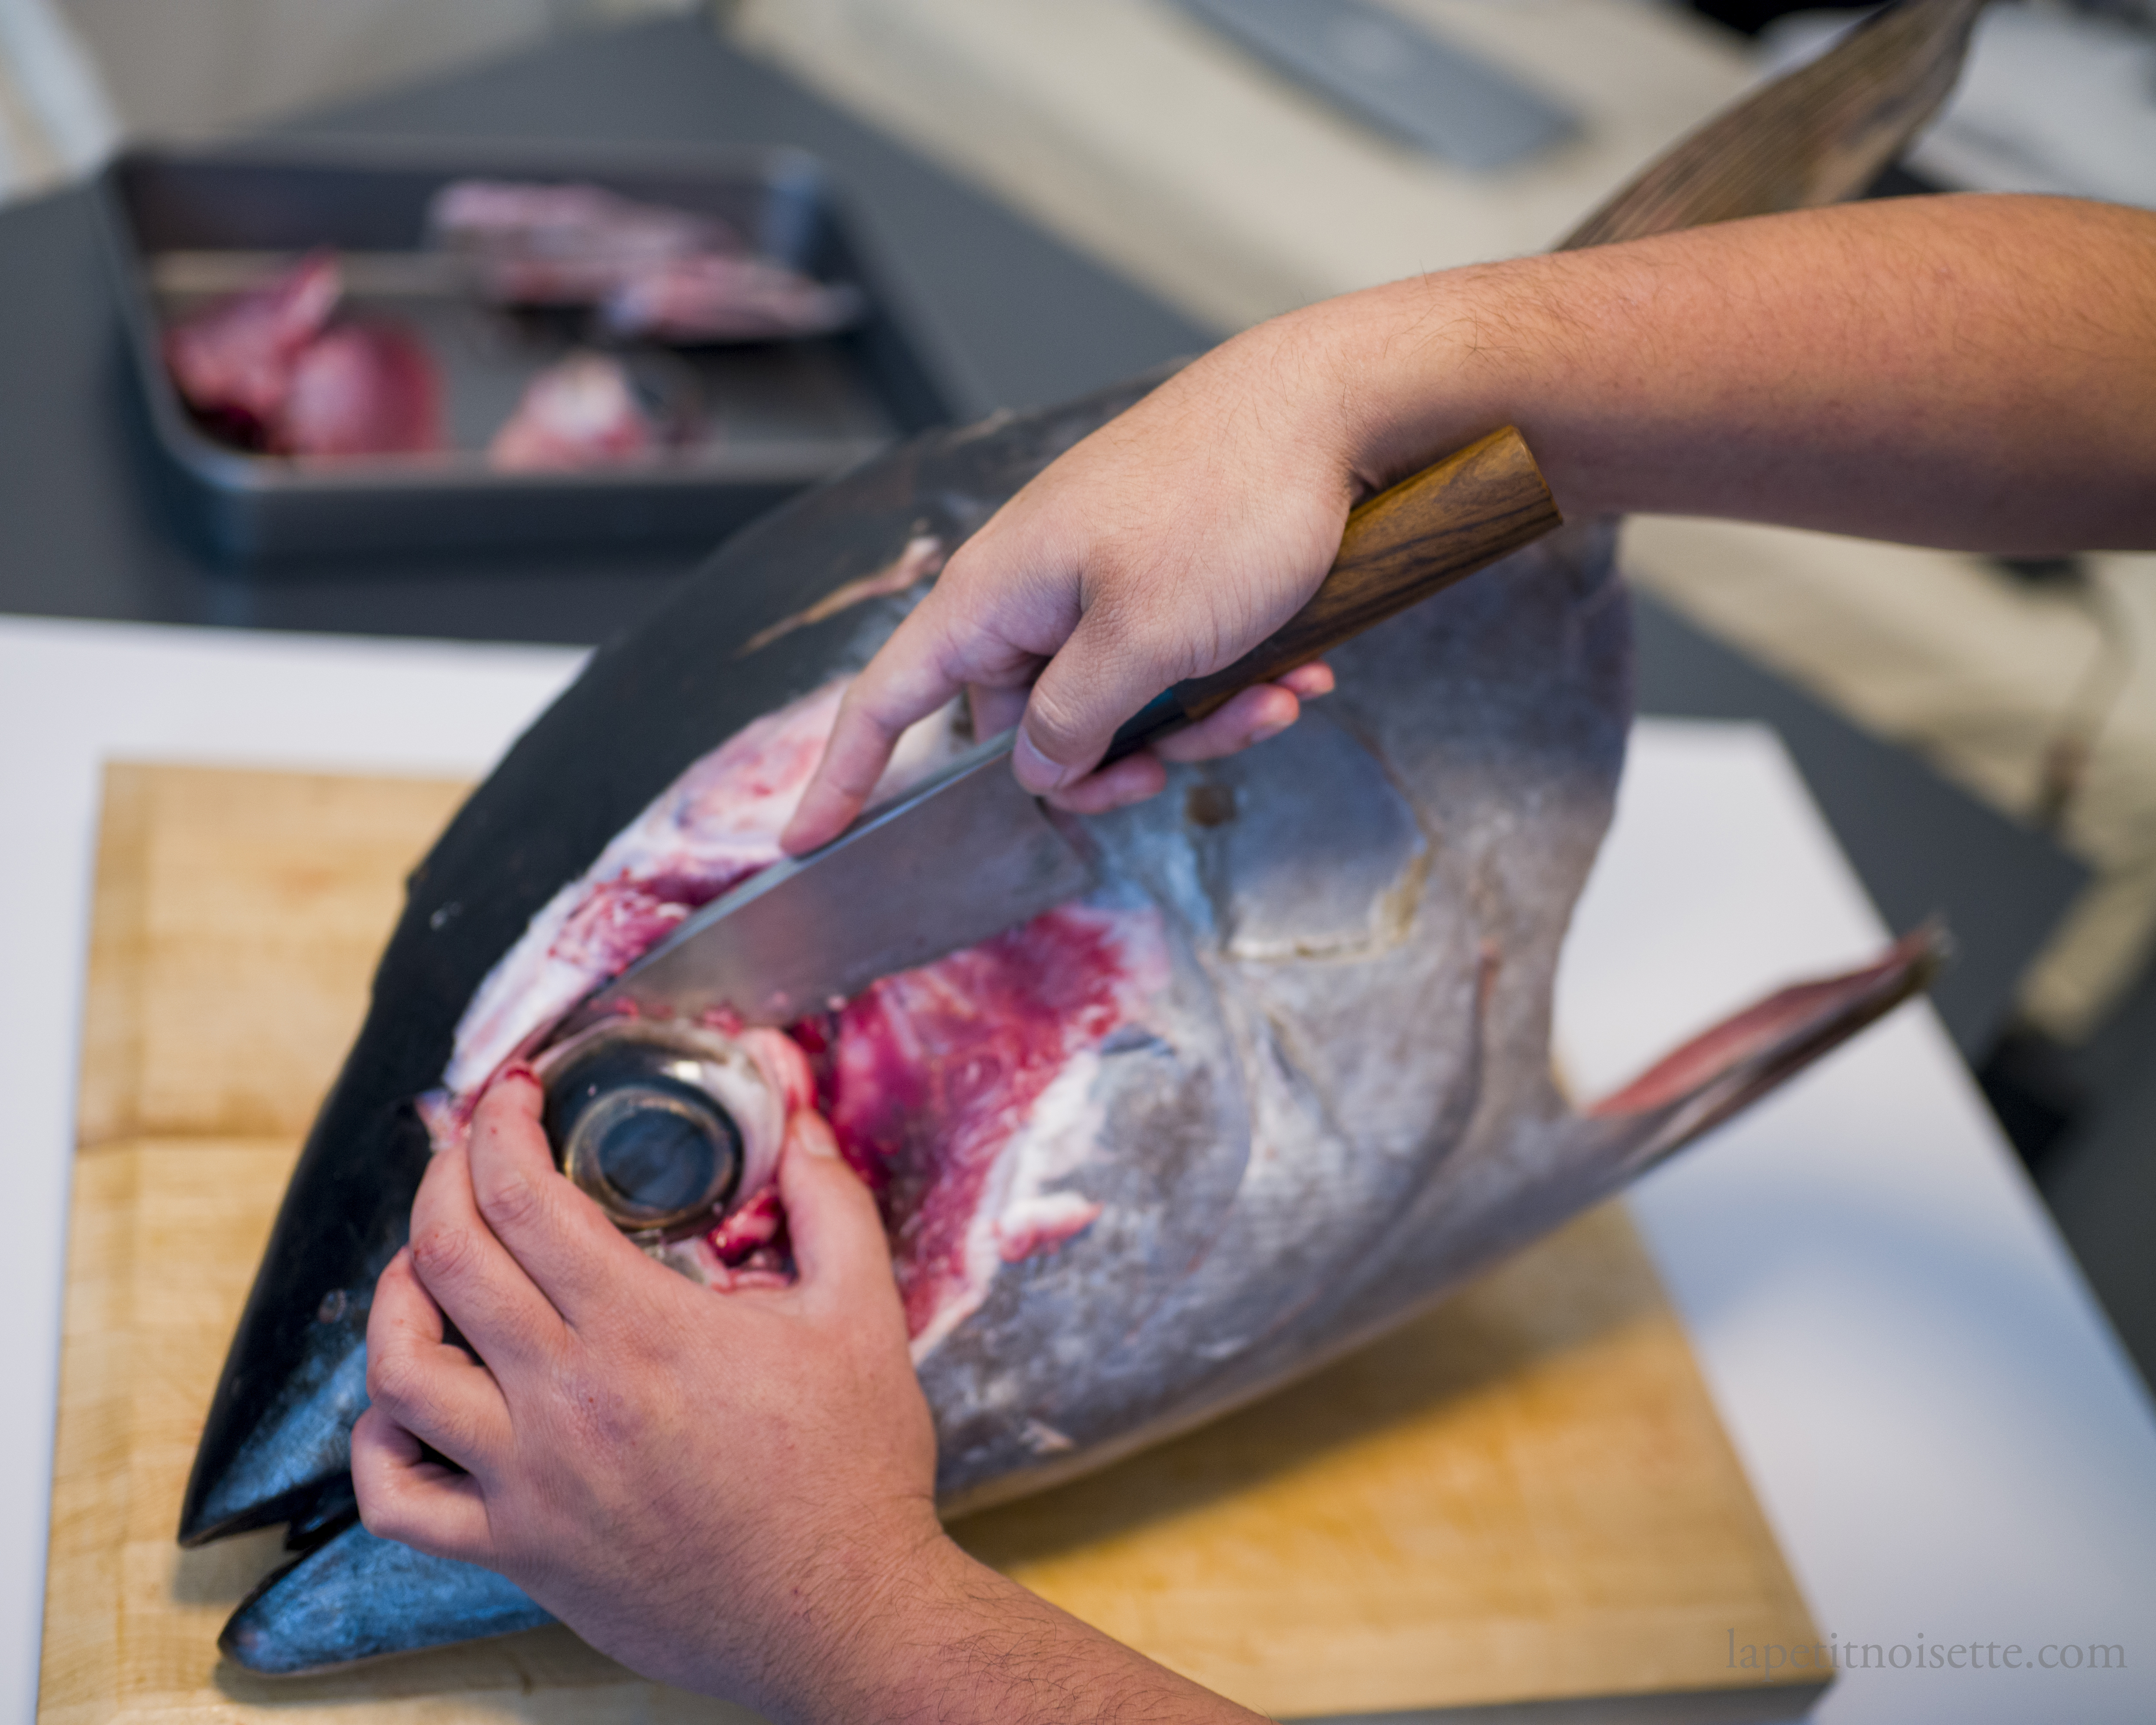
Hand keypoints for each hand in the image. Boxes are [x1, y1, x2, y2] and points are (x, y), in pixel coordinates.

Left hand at [352, 1072, 942, 1706]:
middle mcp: (569, 1401)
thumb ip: (829, 1203)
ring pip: (400, 1372)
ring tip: (427, 1261)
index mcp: (645, 1331)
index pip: (524, 1198)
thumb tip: (798, 1120)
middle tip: (468, 1150)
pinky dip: (378, 1442)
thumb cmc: (855, 1472)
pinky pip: (397, 1500)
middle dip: (443, 1177)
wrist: (846, 1616)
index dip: (501, 1126)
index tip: (513, 1096)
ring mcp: (531, 1483)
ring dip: (397, 1295)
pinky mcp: (519, 1553)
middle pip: (449, 1258)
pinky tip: (410, 1405)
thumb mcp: (863, 1314)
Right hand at [781, 319, 1357, 852]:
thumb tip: (1031, 768)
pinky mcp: (1162, 581)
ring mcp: (1099, 585)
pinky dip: (1232, 686)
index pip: (886, 699)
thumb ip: (1072, 719)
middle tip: (1171, 770)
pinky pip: (1172, 668)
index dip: (842, 776)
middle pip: (1028, 728)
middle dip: (1109, 767)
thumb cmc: (1227, 502)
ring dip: (1197, 727)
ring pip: (1118, 708)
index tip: (803, 842)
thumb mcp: (1143, 640)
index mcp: (994, 598)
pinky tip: (1299, 675)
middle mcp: (1033, 593)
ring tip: (1277, 698)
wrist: (1330, 404)